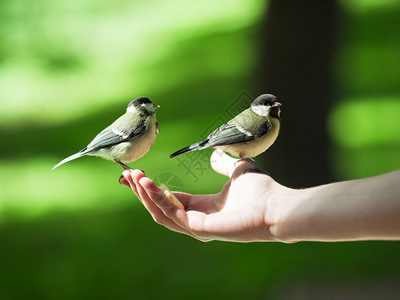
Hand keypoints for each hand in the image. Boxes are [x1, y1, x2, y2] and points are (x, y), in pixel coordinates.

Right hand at [120, 150, 294, 241]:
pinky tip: (147, 183)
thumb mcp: (236, 170)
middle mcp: (197, 218)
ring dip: (144, 194)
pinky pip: (171, 213)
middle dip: (141, 191)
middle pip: (160, 206)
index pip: (170, 198)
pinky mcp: (199, 229)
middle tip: (124, 175)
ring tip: (132, 176)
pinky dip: (157, 198)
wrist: (275, 205)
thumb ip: (222, 164)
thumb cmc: (261, 190)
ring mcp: (196, 226)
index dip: (152, 187)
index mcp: (203, 207)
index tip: (135, 173)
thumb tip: (213, 156)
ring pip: (161, 212)